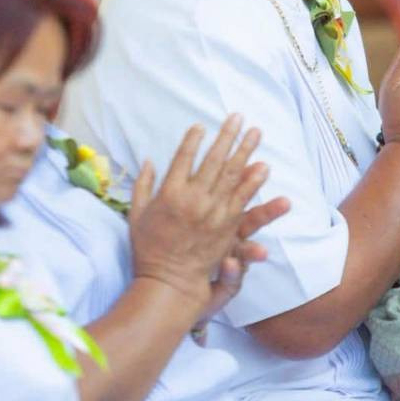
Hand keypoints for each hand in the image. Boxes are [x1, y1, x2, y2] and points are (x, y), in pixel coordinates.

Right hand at [127, 115, 287, 306]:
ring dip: (245, 151)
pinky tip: (263, 166)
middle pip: (213, 160)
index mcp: (169, 193)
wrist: (167, 282)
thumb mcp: (136, 215)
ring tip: (255, 133)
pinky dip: (252, 181)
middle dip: (226, 135)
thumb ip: (142, 186)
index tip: (200, 125)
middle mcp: (192, 199)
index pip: (183, 158)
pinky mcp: (226, 227)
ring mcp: (212, 212)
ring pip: (231, 175)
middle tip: (237, 117)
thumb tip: (147, 160)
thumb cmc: (148, 249)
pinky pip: (242, 199)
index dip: (192, 140)